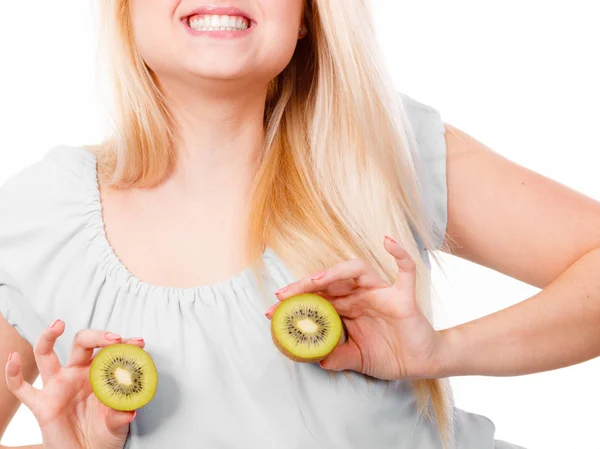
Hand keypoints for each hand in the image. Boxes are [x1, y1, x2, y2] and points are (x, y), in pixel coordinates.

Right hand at [5, 321, 144, 448]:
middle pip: (81, 344)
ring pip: (47, 354)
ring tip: (58, 324)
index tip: (139, 343)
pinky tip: (13, 358)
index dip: (124, 344)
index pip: (109, 351)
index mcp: (99, 374)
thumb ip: (119, 416)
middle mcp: (77, 374)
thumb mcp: (117, 425)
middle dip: (97, 336)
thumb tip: (128, 412)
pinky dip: (13, 373)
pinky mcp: (41, 404)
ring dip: (49, 336)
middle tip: (115, 339)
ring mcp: (57, 386)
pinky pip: (21, 387)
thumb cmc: (104, 436)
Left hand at [266, 236, 448, 380]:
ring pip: (357, 270)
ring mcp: (382, 292)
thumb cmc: (389, 356)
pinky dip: (400, 254)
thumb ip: (336, 357)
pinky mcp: (403, 296)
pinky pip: (405, 270)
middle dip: (305, 286)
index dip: (296, 300)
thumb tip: (314, 358)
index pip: (318, 297)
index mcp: (348, 307)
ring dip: (335, 272)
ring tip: (315, 281)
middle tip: (282, 295)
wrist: (420, 363)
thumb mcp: (356, 358)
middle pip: (330, 281)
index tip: (272, 310)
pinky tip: (387, 241)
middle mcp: (361, 294)